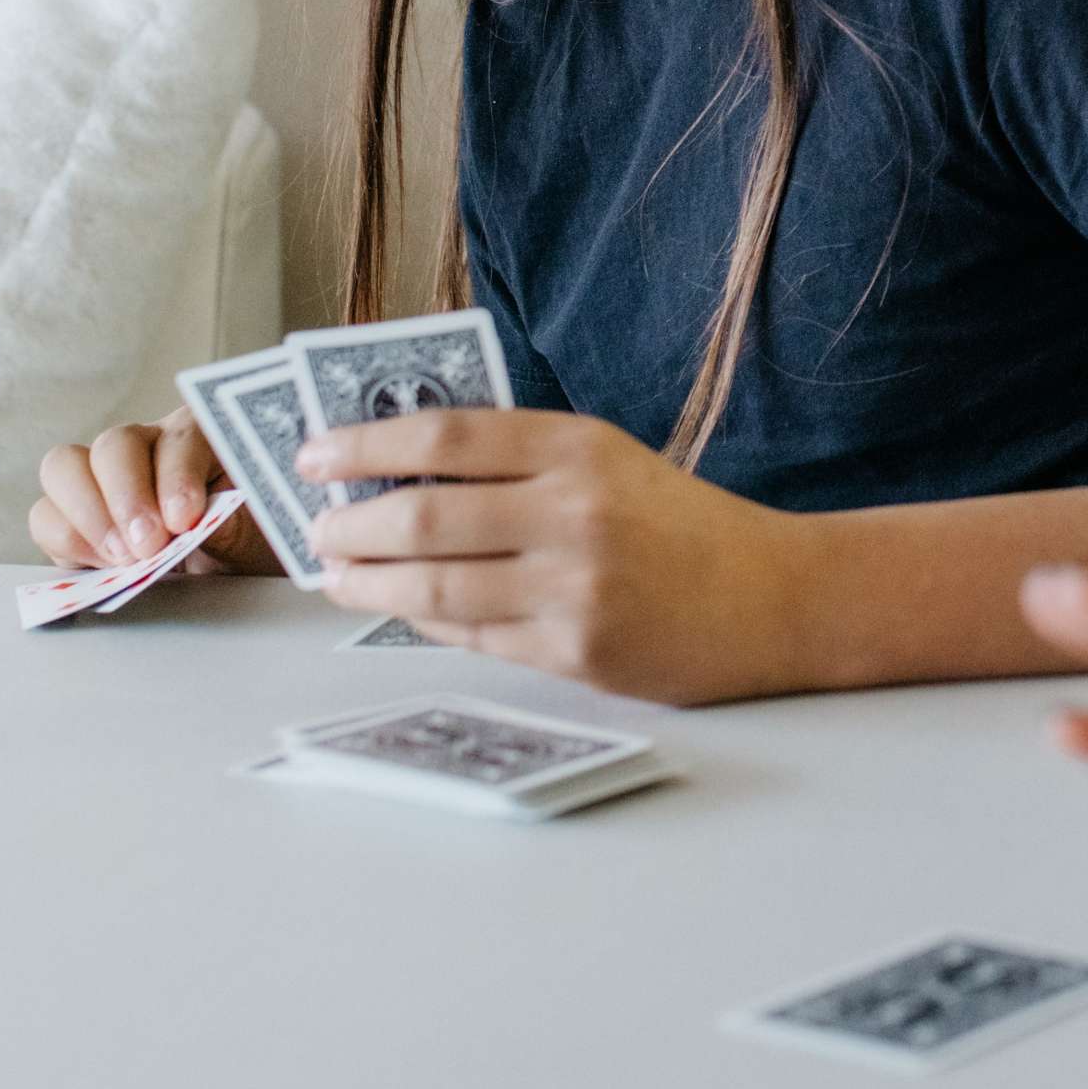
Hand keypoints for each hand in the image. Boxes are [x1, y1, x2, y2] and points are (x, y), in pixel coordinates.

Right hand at [29, 407, 274, 574]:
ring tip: (124, 560)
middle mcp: (145, 445)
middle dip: (126, 498)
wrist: (228, 567)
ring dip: (89, 518)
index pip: (180, 438)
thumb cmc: (248, 538)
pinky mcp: (72, 516)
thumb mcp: (253, 532)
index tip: (184, 521)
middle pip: (113, 445)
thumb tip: (199, 520)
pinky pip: (46, 516)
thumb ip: (229, 521)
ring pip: (64, 468)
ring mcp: (102, 477)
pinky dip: (69, 541)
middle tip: (147, 547)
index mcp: (201, 435)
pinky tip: (105, 566)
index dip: (176, 477)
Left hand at [300, 407, 805, 703]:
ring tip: (338, 572)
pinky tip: (401, 606)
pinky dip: (421, 620)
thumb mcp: (611, 463)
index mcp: (582, 448)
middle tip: (319, 526)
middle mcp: (575, 512)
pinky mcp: (575, 652)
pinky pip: (470, 636)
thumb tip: (398, 475)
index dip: (365, 442)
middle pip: (424, 515)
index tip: (313, 452)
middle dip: (350, 523)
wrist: (774, 597)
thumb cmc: (683, 525)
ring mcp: (574, 587)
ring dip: (366, 580)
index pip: (446, 436)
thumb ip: (520, 463)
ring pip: (432, 586)